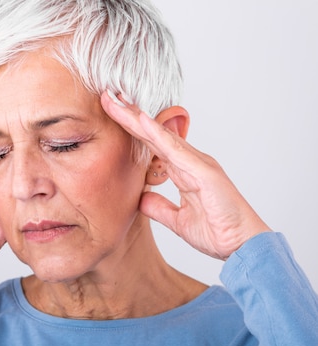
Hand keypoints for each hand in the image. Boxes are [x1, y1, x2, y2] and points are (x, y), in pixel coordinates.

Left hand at [101, 91, 270, 259]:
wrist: (243, 246)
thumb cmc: (218, 232)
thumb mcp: (178, 220)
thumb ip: (159, 207)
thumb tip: (140, 198)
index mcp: (184, 171)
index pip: (151, 146)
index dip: (131, 130)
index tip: (110, 114)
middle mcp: (191, 162)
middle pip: (153, 134)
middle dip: (128, 115)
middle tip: (106, 96)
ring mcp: (198, 164)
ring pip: (161, 136)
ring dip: (137, 118)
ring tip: (115, 100)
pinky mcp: (204, 172)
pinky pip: (176, 150)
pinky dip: (158, 134)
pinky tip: (140, 120)